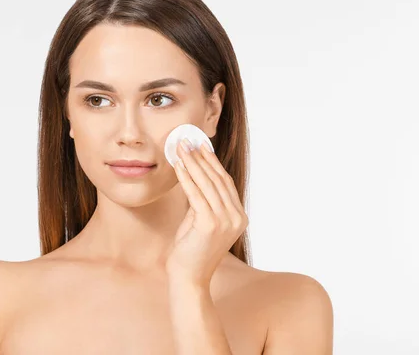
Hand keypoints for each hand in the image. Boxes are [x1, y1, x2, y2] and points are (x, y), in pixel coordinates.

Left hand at [166, 138, 248, 287]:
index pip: (225, 182)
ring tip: (181, 147)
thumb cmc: (191, 251)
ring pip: (207, 184)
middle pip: (217, 179)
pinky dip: (186, 177)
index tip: (200, 146)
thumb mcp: (200, 221)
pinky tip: (178, 165)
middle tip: (188, 140)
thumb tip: (194, 176)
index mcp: (239, 217)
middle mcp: (237, 217)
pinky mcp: (210, 224)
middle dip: (201, 157)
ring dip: (192, 163)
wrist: (189, 278)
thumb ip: (202, 202)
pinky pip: (195, 194)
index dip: (212, 162)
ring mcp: (226, 221)